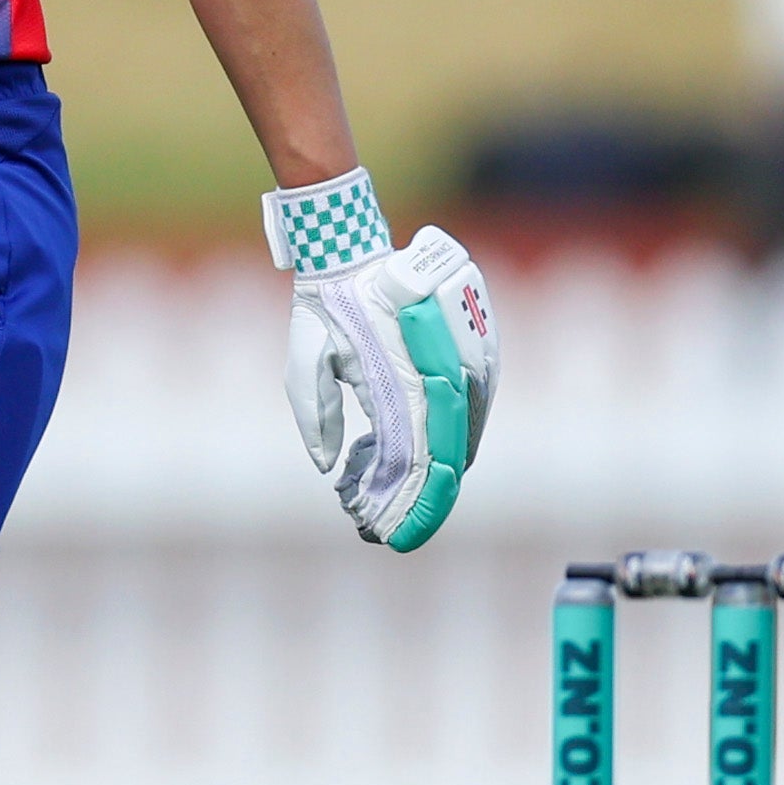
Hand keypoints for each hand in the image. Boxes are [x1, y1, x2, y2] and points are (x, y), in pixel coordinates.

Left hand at [265, 170, 496, 551]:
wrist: (357, 250)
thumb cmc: (326, 304)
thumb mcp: (304, 356)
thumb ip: (313, 413)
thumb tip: (329, 467)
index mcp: (401, 374)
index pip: (414, 455)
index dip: (404, 501)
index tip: (384, 534)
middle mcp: (444, 369)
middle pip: (446, 454)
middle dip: (422, 500)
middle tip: (391, 532)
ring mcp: (469, 359)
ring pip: (465, 436)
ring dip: (437, 472)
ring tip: (396, 500)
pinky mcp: (478, 351)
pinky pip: (473, 410)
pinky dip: (451, 443)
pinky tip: (421, 461)